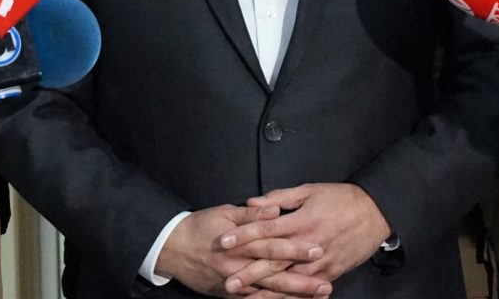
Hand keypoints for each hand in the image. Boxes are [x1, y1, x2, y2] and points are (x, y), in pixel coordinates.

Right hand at [156, 203, 330, 296]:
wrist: (173, 249)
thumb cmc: (201, 226)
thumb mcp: (225, 212)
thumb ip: (252, 214)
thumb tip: (275, 209)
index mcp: (240, 243)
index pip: (273, 245)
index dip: (295, 248)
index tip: (317, 248)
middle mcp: (239, 267)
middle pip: (274, 274)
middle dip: (301, 281)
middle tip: (325, 285)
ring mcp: (234, 285)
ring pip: (268, 294)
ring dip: (293, 297)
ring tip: (317, 297)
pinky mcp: (230, 296)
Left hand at [219, 183, 390, 292]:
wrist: (375, 212)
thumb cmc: (340, 198)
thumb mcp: (309, 190)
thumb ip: (280, 197)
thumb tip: (253, 203)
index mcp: (302, 220)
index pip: (266, 229)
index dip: (243, 235)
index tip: (223, 241)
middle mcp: (309, 245)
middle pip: (274, 261)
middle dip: (249, 272)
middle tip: (227, 281)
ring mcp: (320, 263)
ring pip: (289, 281)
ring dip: (266, 291)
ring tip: (245, 298)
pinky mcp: (330, 274)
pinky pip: (307, 290)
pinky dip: (290, 298)